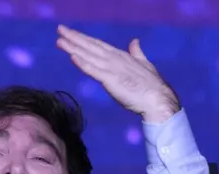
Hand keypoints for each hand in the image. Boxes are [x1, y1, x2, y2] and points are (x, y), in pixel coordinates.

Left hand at [56, 25, 179, 122]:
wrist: (159, 99)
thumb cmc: (152, 86)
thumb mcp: (144, 65)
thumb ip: (137, 52)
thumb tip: (134, 41)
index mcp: (120, 56)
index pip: (98, 45)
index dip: (83, 38)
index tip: (70, 33)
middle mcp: (115, 59)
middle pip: (91, 46)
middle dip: (74, 38)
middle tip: (60, 29)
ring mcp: (112, 69)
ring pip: (89, 56)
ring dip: (74, 48)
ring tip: (60, 40)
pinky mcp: (111, 80)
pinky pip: (94, 71)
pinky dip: (83, 64)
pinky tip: (72, 57)